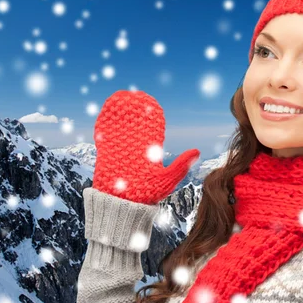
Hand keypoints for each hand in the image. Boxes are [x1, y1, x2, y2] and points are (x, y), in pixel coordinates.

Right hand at [92, 90, 200, 204]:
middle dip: (134, 110)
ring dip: (120, 112)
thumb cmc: (145, 196)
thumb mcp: (166, 180)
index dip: (151, 115)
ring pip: (120, 127)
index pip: (152, 130)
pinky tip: (107, 109)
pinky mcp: (106, 154)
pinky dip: (106, 122)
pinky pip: (106, 135)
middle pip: (135, 125)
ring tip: (120, 98)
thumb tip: (197, 151)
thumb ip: (179, 166)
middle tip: (134, 95)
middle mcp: (135, 149)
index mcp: (150, 153)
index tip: (151, 103)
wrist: (121, 206)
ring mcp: (120, 150)